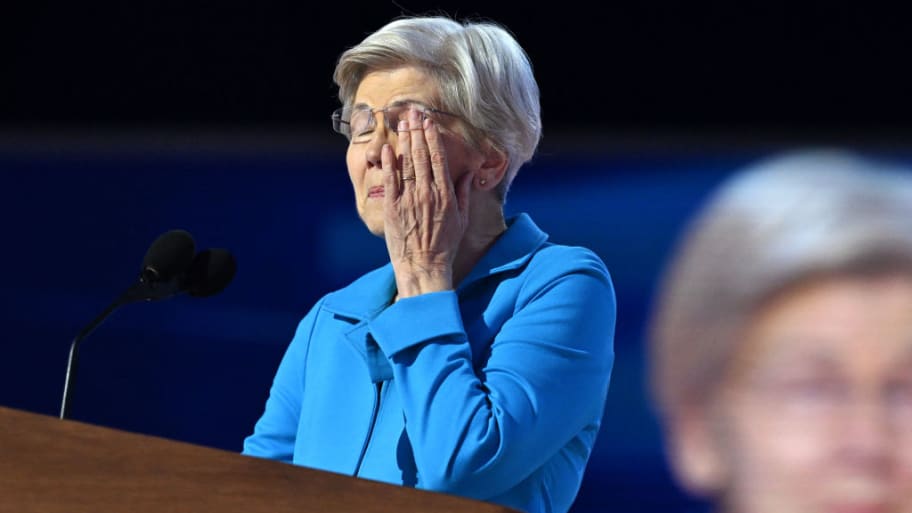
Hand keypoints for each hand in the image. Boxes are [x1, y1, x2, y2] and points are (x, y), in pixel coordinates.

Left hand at [381, 108, 472, 298]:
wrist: (424, 266)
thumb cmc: (444, 244)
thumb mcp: (461, 218)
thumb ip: (463, 193)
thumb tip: (467, 173)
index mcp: (445, 194)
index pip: (438, 159)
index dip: (433, 137)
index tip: (429, 122)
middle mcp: (427, 193)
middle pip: (421, 155)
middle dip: (417, 131)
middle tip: (412, 113)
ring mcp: (409, 200)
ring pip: (406, 163)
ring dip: (404, 140)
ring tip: (401, 123)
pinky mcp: (393, 208)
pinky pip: (390, 181)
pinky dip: (389, 163)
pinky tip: (388, 148)